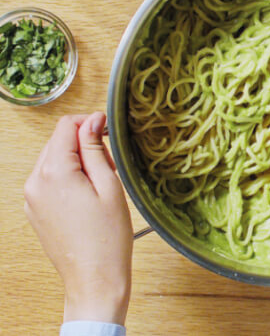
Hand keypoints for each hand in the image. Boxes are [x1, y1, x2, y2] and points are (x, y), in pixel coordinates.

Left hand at [24, 113, 132, 324]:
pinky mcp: (34, 210)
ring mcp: (31, 198)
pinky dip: (67, 177)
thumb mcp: (109, 184)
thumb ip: (96, 148)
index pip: (65, 126)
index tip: (108, 132)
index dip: (89, 123)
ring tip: (100, 183)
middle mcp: (34, 182)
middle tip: (109, 165)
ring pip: (52, 160)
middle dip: (84, 144)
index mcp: (54, 173)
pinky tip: (88, 195)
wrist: (95, 278)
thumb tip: (92, 120)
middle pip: (57, 142)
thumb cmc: (108, 237)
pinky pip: (48, 180)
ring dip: (76, 161)